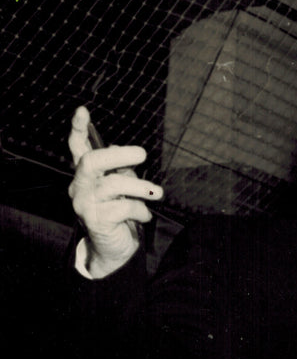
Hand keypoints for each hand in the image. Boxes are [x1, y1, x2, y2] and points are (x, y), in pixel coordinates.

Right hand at [68, 106, 162, 277]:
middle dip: (118, 154)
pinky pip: (123, 207)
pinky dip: (140, 210)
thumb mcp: (123, 186)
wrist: (115, 248)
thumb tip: (129, 155)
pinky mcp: (95, 221)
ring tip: (157, 193)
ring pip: (113, 184)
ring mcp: (85, 204)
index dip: (78, 129)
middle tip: (142, 154)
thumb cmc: (121, 211)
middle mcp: (80, 186)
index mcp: (87, 174)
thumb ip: (122, 169)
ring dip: (141, 187)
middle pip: (92, 161)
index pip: (77, 147)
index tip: (82, 110)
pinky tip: (145, 215)